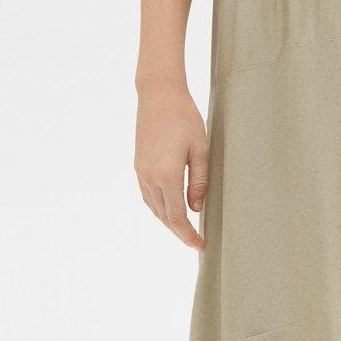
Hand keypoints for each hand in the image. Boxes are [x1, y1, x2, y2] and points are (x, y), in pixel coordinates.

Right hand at [136, 79, 207, 249]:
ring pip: (154, 207)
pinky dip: (159, 207)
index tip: (201, 246)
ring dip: (169, 221)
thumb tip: (196, 209)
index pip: (177, 217)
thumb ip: (199, 182)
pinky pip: (147, 195)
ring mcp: (141, 171)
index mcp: (167, 175)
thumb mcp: (201, 150)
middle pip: (164, 216)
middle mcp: (149, 177)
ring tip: (186, 228)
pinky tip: (170, 208)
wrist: (158, 95)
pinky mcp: (138, 165)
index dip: (188, 235)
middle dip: (180, 232)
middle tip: (196, 241)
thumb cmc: (185, 118)